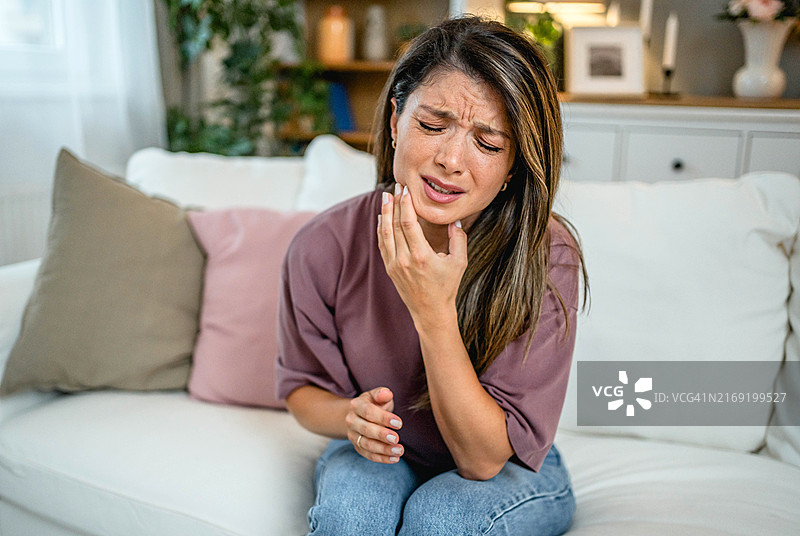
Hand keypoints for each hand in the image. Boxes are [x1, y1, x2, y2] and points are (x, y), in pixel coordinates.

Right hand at [346, 387, 403, 463]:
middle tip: (396, 439)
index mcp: (356, 405)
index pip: (368, 412)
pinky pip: (369, 455)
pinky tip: (395, 458)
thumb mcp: (377, 396)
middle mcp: (351, 421)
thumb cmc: (374, 403)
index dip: (383, 418)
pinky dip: (382, 458)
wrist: (361, 414)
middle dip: (382, 435)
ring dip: (383, 449)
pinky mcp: (358, 447)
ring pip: (367, 445)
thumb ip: (382, 394)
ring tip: (399, 450)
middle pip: (366, 430)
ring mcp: (353, 435)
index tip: (399, 423)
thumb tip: (386, 393)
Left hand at [376, 185, 467, 327]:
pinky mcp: (390, 269)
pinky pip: (383, 244)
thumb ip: (458, 238)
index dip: (405, 204)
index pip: (408, 223)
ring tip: (385, 197)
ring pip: (385, 233)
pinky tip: (382, 217)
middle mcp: (404, 259)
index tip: (406, 190)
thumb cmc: (447, 287)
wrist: (431, 312)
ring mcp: (394, 264)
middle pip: (394, 224)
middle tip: (396, 187)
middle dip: (394, 203)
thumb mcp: (459, 262)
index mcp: (421, 256)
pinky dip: (381, 229)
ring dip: (384, 213)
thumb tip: (455, 219)